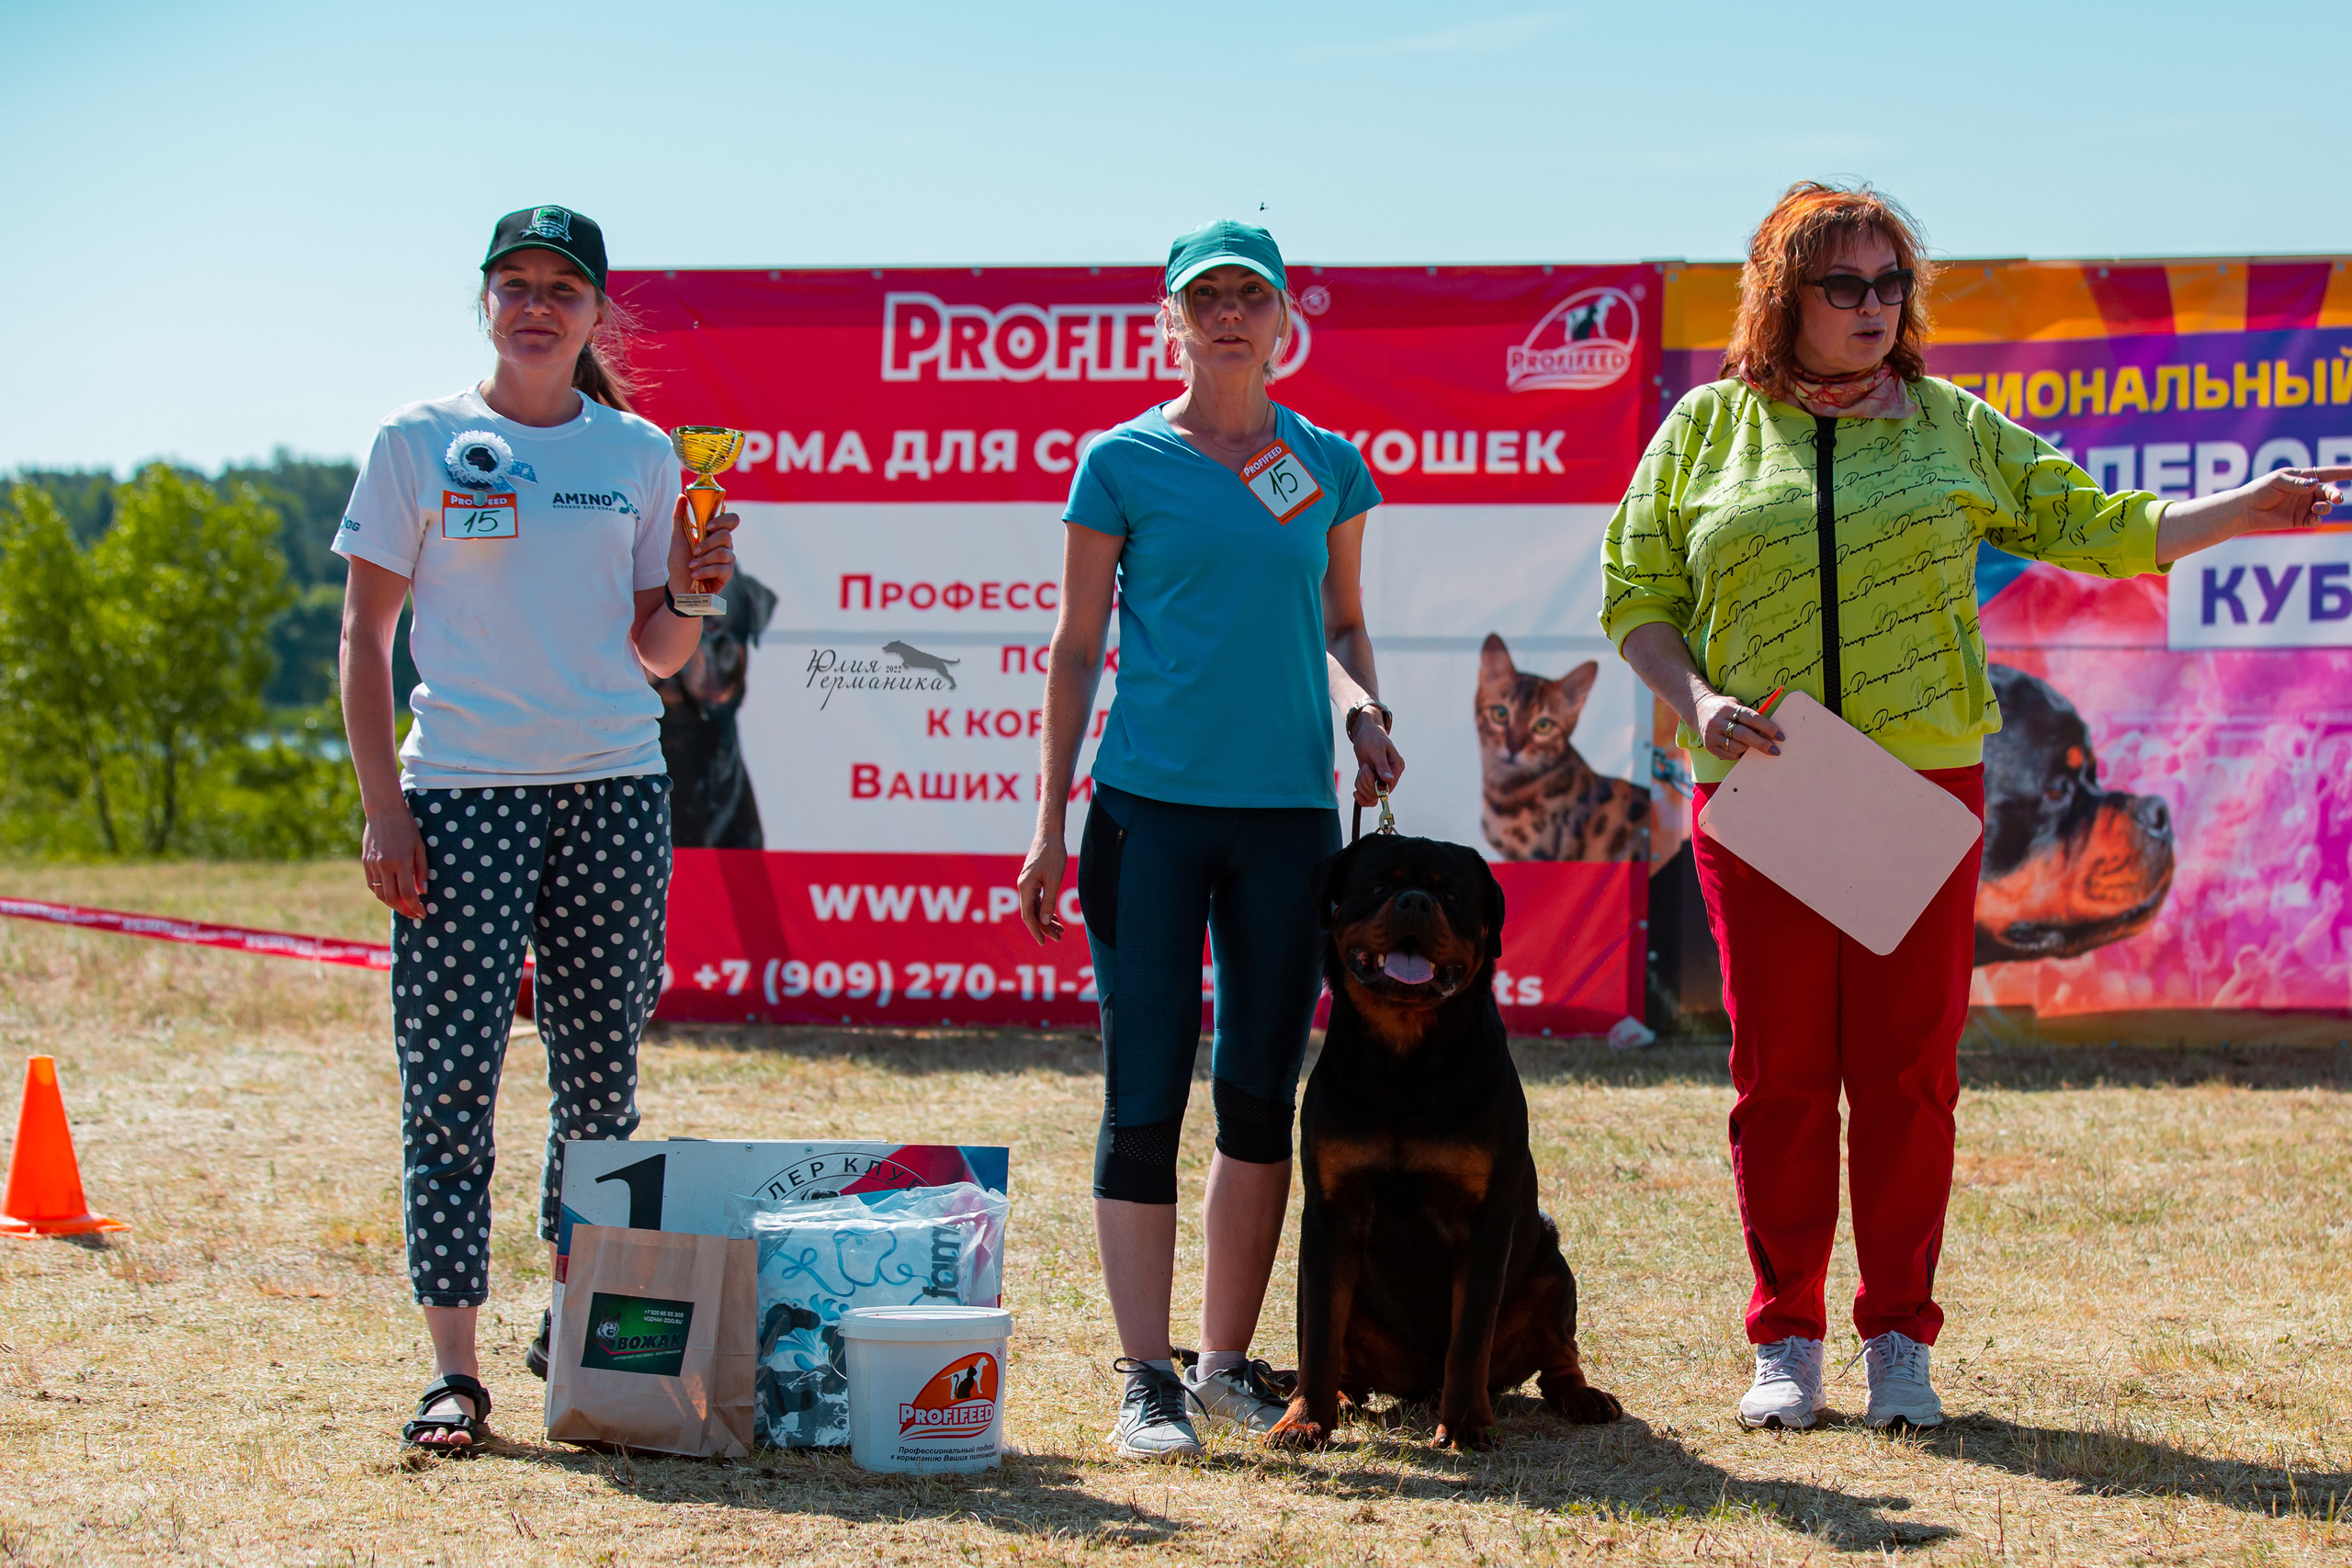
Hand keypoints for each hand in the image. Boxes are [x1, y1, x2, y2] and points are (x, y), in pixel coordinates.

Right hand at [361, 800, 428, 919]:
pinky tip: (391, 894)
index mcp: (400, 862)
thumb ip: (421, 870)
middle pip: (391, 898)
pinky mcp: (365, 862)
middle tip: (413, 914)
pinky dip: (381, 893)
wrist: (384, 812)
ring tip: (403, 906)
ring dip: (391, 904)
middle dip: (403, 910)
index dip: (415, 907)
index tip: (422, 913)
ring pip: (380, 894)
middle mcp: (384, 866)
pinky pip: (372, 885)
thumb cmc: (406, 828)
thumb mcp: (420, 847)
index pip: (407, 893)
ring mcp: (372, 865)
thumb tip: (423, 892)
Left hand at [671, 498, 738, 595]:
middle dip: (707, 543)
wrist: (678, 584)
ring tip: (692, 565)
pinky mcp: (727, 574)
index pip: (731, 520)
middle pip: (726, 535)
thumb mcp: (676, 537)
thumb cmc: (679, 561)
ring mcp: (727, 559)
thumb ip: (679, 516)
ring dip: (704, 559)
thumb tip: (682, 496)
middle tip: (694, 551)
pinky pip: (722, 569)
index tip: (707, 526)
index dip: (723, 520)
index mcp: (715, 533)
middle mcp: (724, 545)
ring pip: (724, 553)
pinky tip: (695, 575)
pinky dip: (705, 571)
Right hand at [1016, 832, 1067, 942]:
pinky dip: (1046, 909)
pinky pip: (1037, 899)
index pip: (1028, 916)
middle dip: (1045, 927)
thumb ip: (1049, 901)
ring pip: (1035, 907)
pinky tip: (1055, 917)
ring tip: (1060, 931)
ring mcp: (1027, 884)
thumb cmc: (1052, 855)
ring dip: (1047, 919)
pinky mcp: (1033, 880)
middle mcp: (1023, 887)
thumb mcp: (1054, 880)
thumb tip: (1045, 921)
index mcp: (1026, 887)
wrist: (1049, 835)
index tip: (1043, 942)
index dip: (1035, 930)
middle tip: (1058, 938)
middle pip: (1032, 913)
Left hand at [1347, 711, 1404, 806]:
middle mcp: (1392, 775)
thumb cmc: (1371, 737)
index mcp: (1397, 767)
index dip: (1374, 785)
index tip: (1366, 770)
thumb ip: (1382, 765)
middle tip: (1363, 766)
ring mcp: (1383, 779)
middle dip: (1366, 782)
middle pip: (1379, 793)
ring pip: (1371, 795)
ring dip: (1361, 784)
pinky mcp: (1374, 780)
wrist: (1364, 733)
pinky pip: (1367, 793)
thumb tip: (1389, 779)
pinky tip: (1357, 783)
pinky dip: (1360, 789)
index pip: (1388, 787)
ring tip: (1362, 767)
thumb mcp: (1376, 750)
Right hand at [1692, 692, 1782, 762]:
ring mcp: (1712, 735)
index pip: (1751, 718)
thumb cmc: (1724, 708)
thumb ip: (1749, 715)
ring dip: (1750, 748)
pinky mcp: (1709, 746)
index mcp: (1728, 708)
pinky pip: (1729, 755)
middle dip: (1762, 744)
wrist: (1698, 710)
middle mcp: (1718, 721)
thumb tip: (1769, 731)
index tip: (1780, 736)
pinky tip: (1742, 749)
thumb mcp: (1735, 704)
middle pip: (1744, 734)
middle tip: (1775, 750)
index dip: (1767, 727)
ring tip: (1756, 746)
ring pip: (1737, 747)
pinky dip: (1740, 753)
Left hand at [2234, 466, 2349, 532]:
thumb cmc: (2260, 490)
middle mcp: (2307, 491)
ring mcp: (2305, 506)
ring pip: (2324, 506)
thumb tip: (2314, 484)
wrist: (2246, 510)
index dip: (2344, 472)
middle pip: (2329, 491)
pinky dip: (2317, 519)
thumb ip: (2296, 483)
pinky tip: (2313, 517)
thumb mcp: (2277, 481)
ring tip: (2317, 508)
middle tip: (2337, 498)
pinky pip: (2315, 520)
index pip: (2328, 473)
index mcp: (2303, 477)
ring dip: (2325, 506)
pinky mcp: (2300, 520)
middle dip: (2336, 494)